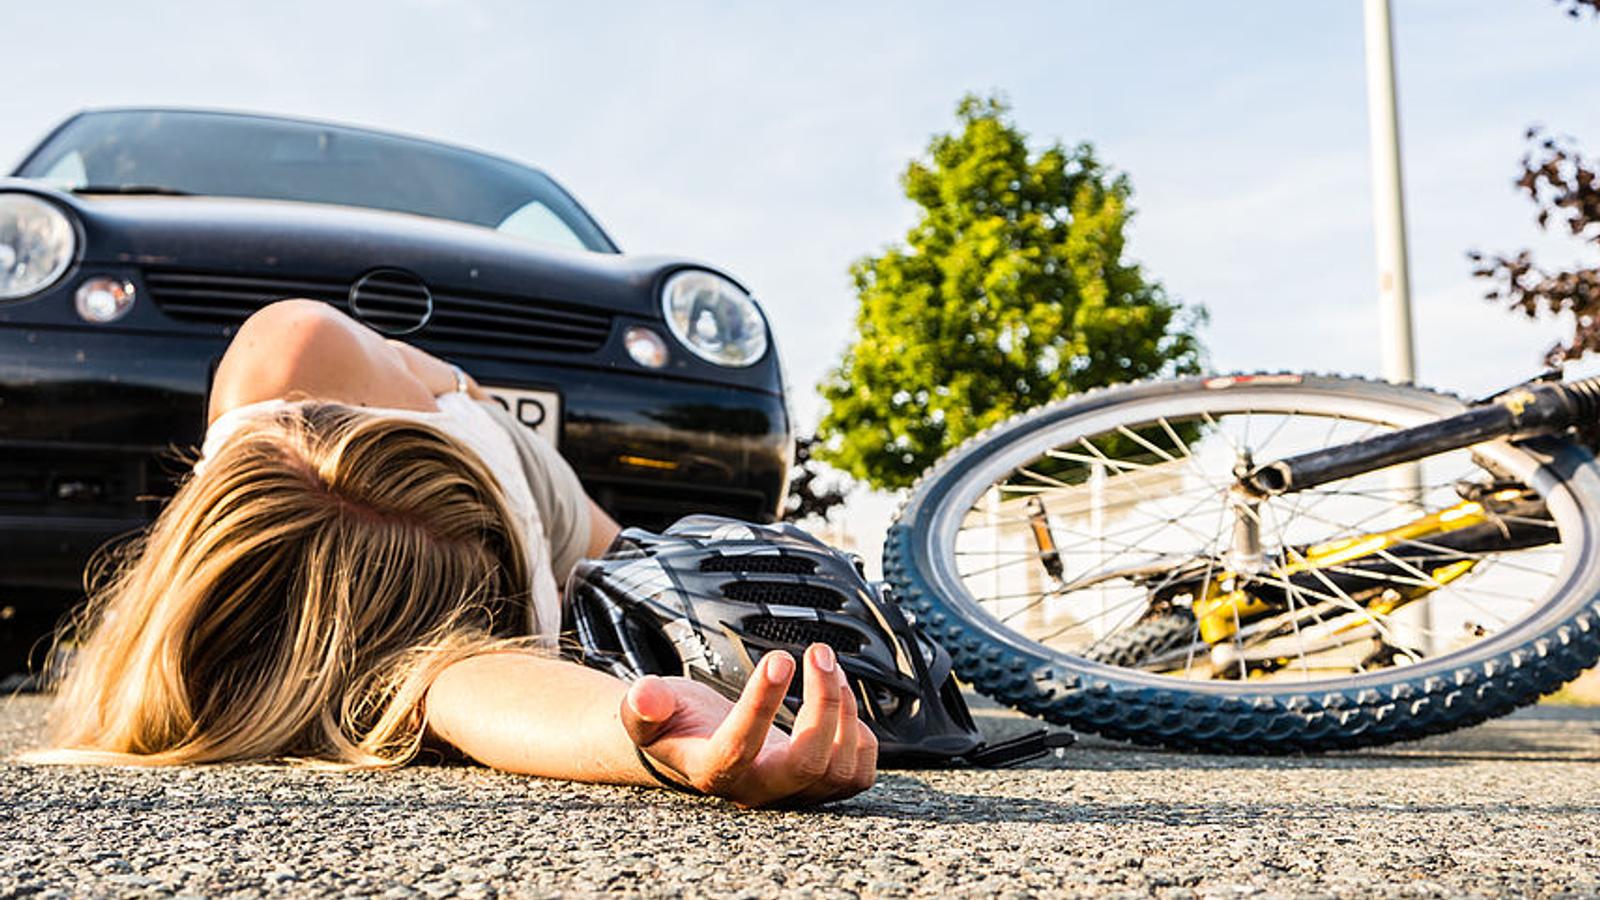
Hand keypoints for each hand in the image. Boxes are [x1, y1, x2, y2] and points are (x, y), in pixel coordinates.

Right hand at [618, 643, 877, 807]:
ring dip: (842, 709)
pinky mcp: (820, 787)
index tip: (779, 657)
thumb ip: (641, 708)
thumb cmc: (673, 724)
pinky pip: (858, 775)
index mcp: (712, 771)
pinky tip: (841, 702)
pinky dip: (861, 736)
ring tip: (826, 665)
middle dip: (822, 704)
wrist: (697, 746)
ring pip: (838, 767)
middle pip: (807, 764)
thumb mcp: (644, 712)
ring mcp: (793, 793)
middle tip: (818, 653)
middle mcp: (757, 790)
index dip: (762, 703)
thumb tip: (644, 696)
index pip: (740, 747)